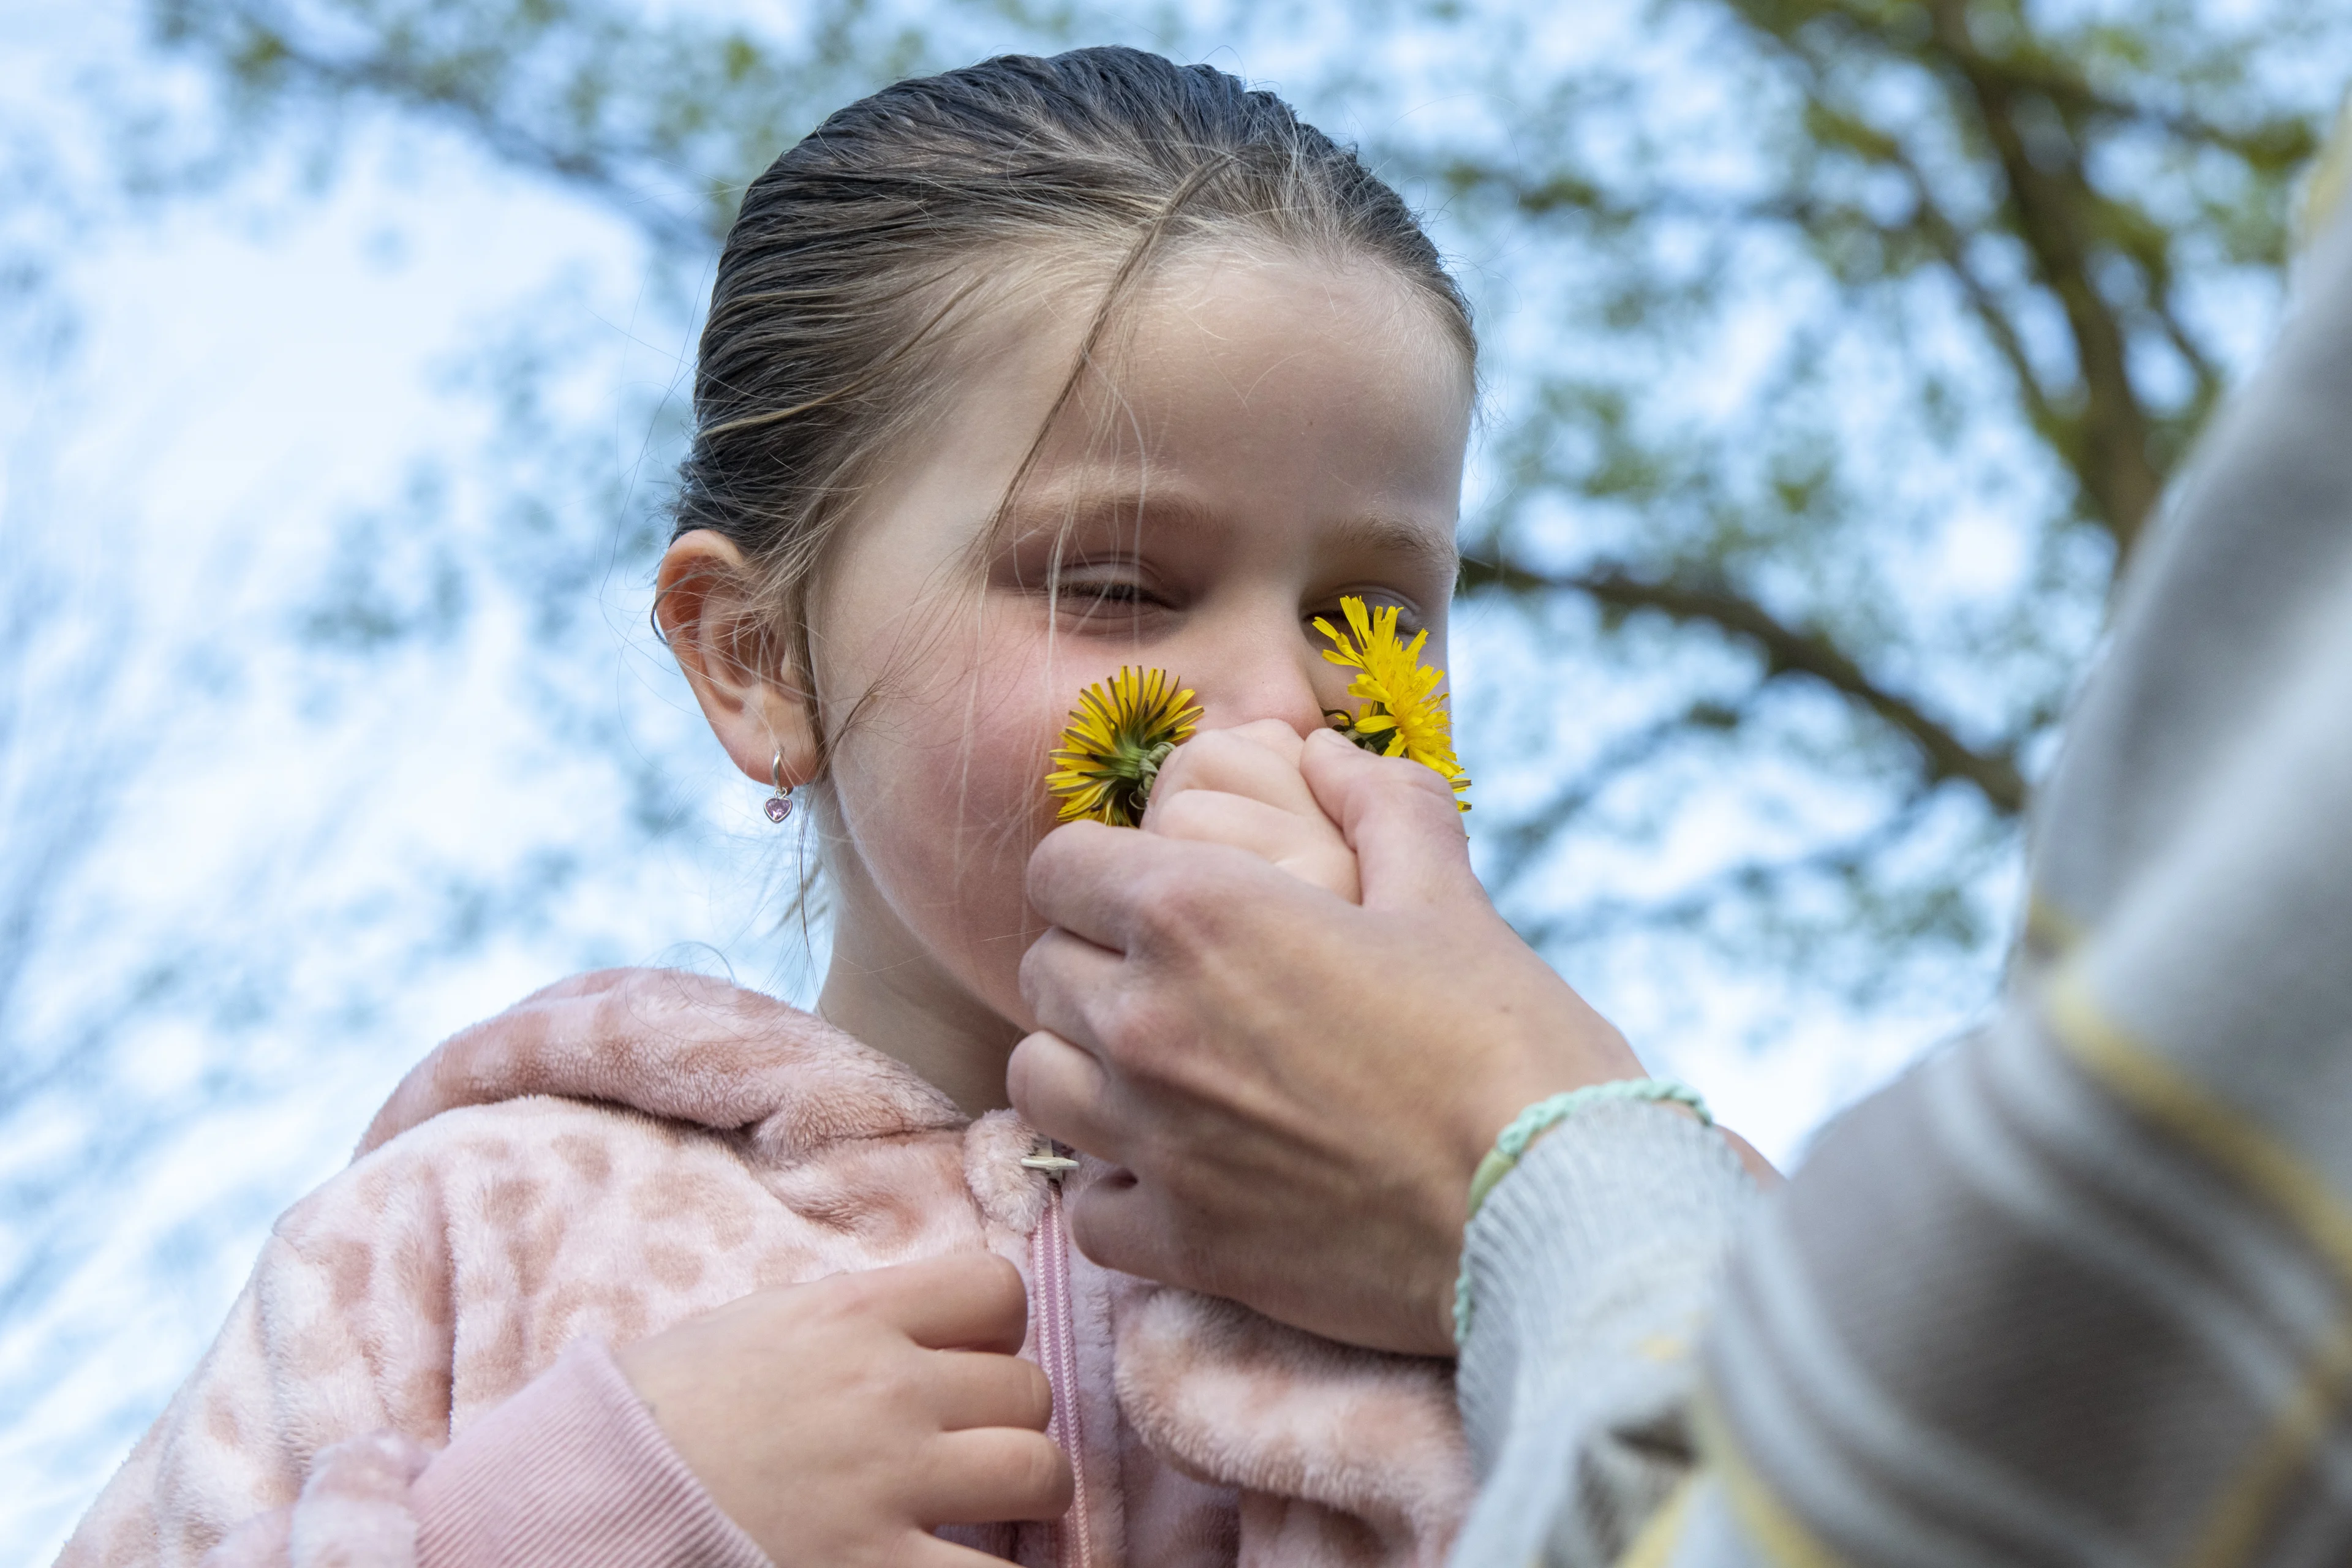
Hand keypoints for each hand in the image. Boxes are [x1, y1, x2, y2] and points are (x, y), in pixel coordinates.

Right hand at [615, 1254, 1070, 1565]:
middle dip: (1006, 1418)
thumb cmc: (663, 1413)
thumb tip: (922, 1323)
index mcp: (853, 1315)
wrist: (593, 1501)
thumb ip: (850, 1320)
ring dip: (1024, 1492)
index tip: (970, 1357)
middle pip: (1026, 1388)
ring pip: (1039, 1471)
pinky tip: (971, 1565)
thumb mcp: (755, 1328)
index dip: (997, 1328)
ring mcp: (889, 1484)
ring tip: (988, 1510)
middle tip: (965, 1444)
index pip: (997, 1289)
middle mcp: (885, 1390)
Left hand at [1010, 728, 1645, 1356]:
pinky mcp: (1181, 1244)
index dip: (1099, 870)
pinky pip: (1086, 1206)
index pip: (1058, 867)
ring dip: (1084, 1067)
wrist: (1552, 1209)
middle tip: (1170, 980)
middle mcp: (1146, 1022)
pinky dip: (1118, 1186)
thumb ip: (1380, 808)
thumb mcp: (1448, 896)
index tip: (1148, 891)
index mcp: (1197, 913)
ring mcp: (1152, 1141)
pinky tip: (1182, 1172)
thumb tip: (1331, 755)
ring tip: (1157, 1072)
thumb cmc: (1508, 1043)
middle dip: (1094, 962)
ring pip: (1036, 1081)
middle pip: (1043, 971)